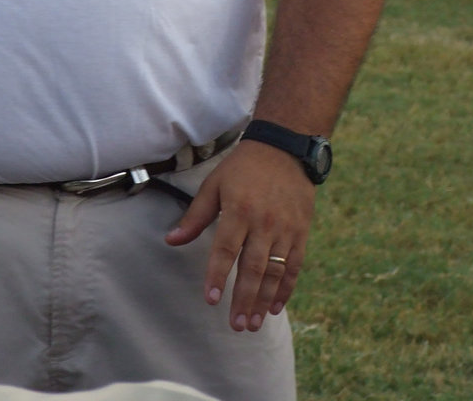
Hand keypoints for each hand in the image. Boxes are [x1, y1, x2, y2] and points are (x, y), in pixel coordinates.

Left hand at [164, 140, 315, 330]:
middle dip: (243, 299)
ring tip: (254, 323)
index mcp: (239, 209)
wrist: (284, 148)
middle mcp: (264, 222)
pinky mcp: (301, 231)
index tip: (210, 299)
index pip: (225, 249)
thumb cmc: (243, 168)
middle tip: (236, 325)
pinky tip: (275, 306)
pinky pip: (294, 265)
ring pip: (274, 272)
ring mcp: (285, 229)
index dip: (217, 275)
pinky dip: (286, 288)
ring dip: (263, 300)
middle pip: (252, 267)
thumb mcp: (215, 184)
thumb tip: (171, 240)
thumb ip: (195, 216)